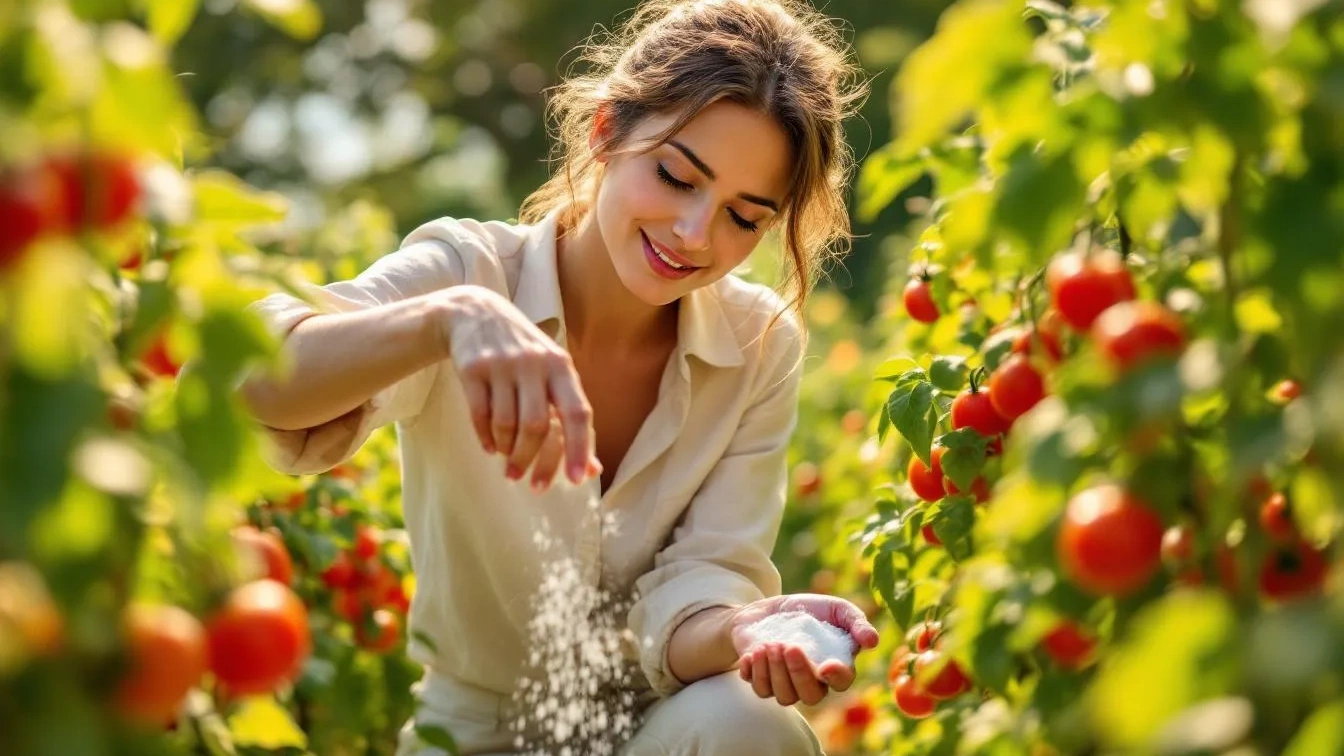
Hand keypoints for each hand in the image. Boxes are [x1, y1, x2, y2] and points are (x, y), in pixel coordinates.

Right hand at [431, 286, 599, 486]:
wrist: (476, 314)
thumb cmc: (524, 354)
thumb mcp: (553, 374)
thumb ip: (572, 416)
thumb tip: (591, 469)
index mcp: (561, 366)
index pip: (577, 412)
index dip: (578, 448)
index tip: (575, 480)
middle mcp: (534, 363)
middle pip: (536, 425)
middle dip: (530, 459)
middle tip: (525, 480)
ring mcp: (502, 365)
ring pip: (506, 423)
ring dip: (508, 450)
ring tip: (508, 459)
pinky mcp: (473, 368)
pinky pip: (480, 414)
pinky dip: (486, 437)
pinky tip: (491, 447)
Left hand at [727, 594, 879, 706]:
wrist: (768, 609)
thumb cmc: (808, 610)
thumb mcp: (836, 608)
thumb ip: (856, 622)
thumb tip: (873, 641)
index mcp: (834, 667)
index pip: (841, 682)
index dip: (836, 677)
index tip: (826, 666)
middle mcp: (811, 682)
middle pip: (810, 696)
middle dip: (799, 673)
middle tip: (788, 647)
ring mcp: (785, 685)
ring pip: (783, 696)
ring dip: (774, 672)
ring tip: (769, 645)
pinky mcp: (761, 681)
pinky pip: (758, 688)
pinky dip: (754, 672)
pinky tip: (753, 653)